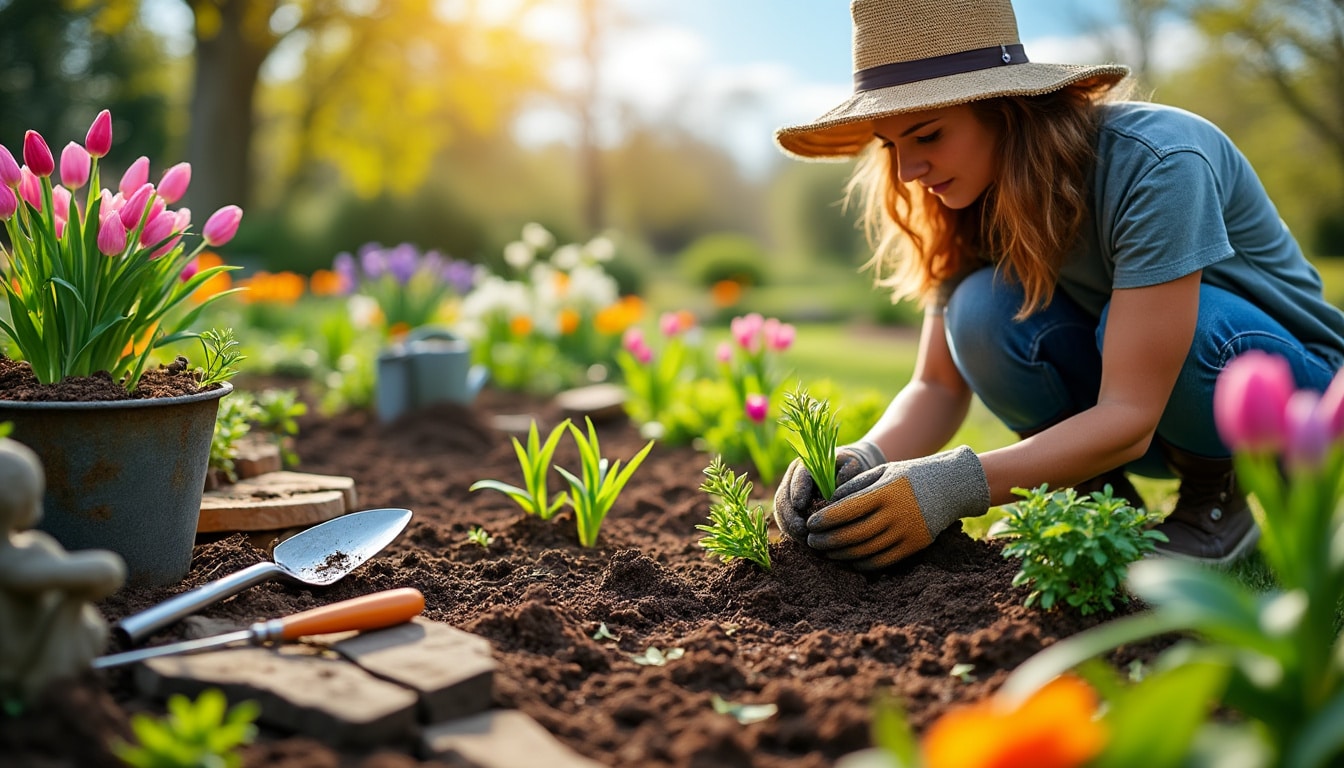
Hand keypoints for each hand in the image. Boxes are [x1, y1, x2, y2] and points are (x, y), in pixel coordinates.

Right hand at [773, 441, 884, 542]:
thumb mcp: (854, 464)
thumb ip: (848, 471)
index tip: (800, 506)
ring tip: (803, 539)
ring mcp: (790, 495)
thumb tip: (837, 488)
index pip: (798, 477)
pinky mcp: (792, 511)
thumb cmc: (853, 468)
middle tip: (800, 530)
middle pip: (783, 497)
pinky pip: (786, 522)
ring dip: (789, 527)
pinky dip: (792, 533)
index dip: (797, 491)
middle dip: (789, 515)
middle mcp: (793, 479)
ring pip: (781, 512)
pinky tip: (804, 542)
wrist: (850, 474)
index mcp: (806, 465)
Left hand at [805, 445, 989, 570]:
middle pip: (853, 534)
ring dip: (841, 553)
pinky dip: (862, 562)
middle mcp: (896, 514)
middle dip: (828, 540)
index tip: (809, 523)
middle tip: (811, 541)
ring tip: (826, 551)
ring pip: (866, 550)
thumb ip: (856, 487)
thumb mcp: (884, 472)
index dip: (825, 519)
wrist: (953, 485)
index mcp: (885, 492)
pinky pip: (883, 560)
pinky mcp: (914, 546)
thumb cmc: (911, 475)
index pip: (848, 509)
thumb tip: (828, 504)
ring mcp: (907, 532)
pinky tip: (849, 559)